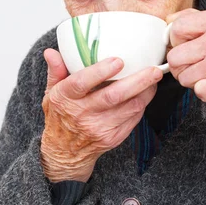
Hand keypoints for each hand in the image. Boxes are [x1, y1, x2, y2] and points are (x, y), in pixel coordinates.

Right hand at [40, 50, 162, 181]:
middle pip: (113, 96)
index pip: (81, 82)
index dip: (100, 71)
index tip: (118, 60)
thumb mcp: (51, 93)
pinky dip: (142, 104)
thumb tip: (51, 52)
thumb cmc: (60, 116)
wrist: (65, 152)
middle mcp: (81, 114)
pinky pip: (133, 118)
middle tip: (154, 69)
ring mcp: (98, 128)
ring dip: (146, 92)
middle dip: (138, 81)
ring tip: (153, 78)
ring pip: (129, 107)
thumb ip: (56, 71)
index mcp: (65, 98)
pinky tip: (145, 94)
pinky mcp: (112, 138)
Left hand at [165, 8, 205, 102]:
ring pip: (183, 77)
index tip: (190, 44)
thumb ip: (190, 17)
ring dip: (192, 78)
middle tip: (198, 62)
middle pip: (174, 57)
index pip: (176, 29)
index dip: (178, 40)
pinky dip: (204, 91)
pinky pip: (197, 91)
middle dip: (182, 63)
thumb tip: (166, 23)